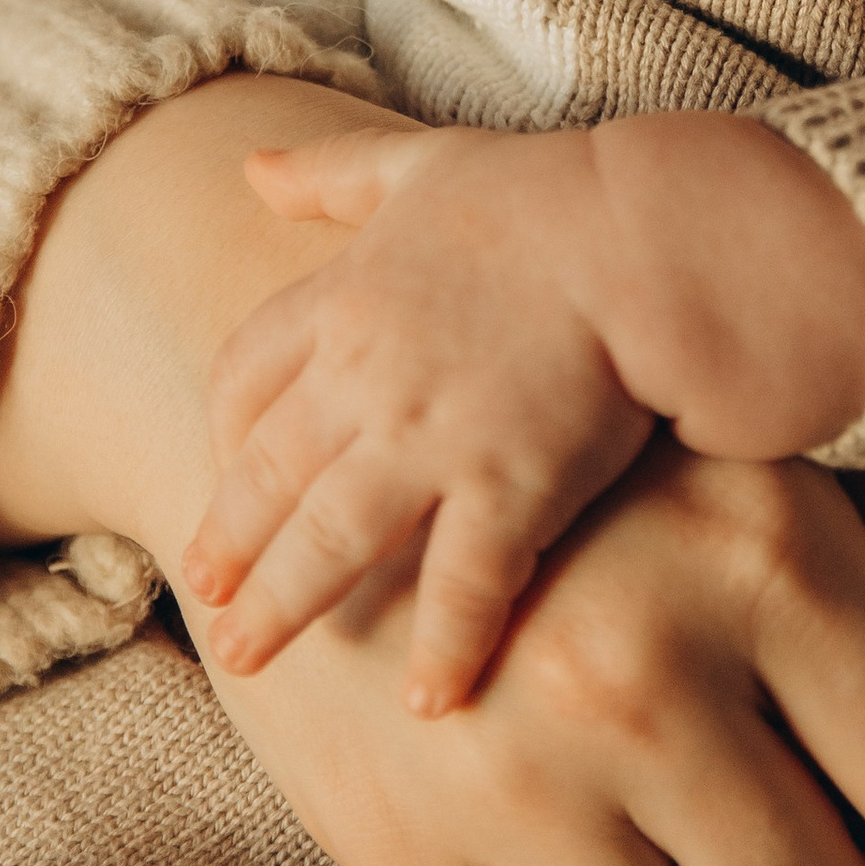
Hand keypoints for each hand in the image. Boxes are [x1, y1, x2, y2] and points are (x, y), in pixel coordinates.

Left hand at [186, 112, 864, 711]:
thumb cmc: (553, 193)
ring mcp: (434, 435)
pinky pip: (464, 582)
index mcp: (347, 296)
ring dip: (287, 604)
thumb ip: (335, 171)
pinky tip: (429, 702)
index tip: (221, 471)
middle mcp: (369, 375)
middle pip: (269, 472)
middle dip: (230, 543)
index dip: (226, 430)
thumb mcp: (426, 163)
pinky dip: (446, 644)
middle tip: (209, 601)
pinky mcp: (512, 483)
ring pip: (333, 537)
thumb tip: (252, 167)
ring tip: (252, 657)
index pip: (247, 373)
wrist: (655, 234)